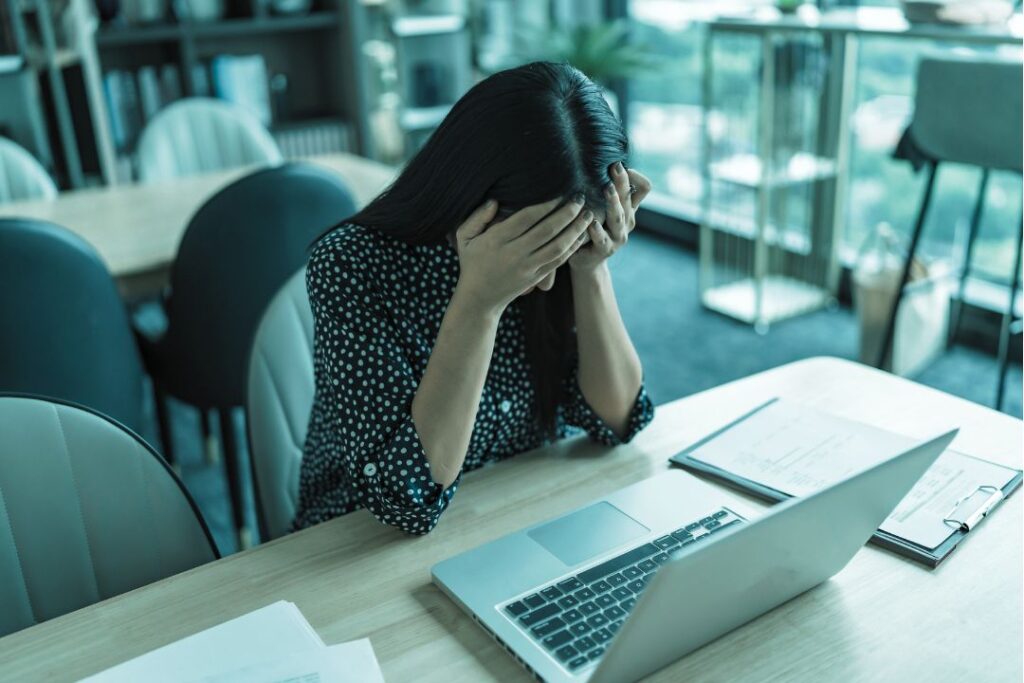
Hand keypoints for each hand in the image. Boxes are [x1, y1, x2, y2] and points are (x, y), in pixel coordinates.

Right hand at [453, 196, 591, 313]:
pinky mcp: (536, 277)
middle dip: (566, 213)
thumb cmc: (472, 262)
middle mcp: (514, 254)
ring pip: (557, 247)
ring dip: (575, 230)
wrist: (479, 298)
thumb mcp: (464, 238)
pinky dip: (572, 247)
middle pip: (546, 231)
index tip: (559, 191)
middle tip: (580, 198)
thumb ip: (477, 218)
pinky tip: (582, 235)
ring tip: (588, 215)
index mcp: (497, 240)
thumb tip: (494, 201)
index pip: (525, 219)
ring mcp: (527, 268)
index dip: (545, 205)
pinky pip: (558, 261)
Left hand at [569, 163, 650, 271]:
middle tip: (615, 167)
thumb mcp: (604, 208)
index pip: (643, 188)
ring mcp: (617, 237)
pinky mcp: (604, 249)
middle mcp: (627, 221)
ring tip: (607, 188)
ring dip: (613, 202)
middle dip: (622, 182)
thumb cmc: (594, 228)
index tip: (618, 165)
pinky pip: (601, 238)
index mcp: (629, 208)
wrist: (587, 260)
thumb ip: (610, 190)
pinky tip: (590, 221)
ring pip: (619, 217)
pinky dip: (596, 229)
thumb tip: (609, 161)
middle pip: (629, 199)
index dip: (635, 176)